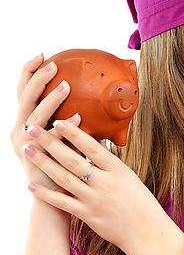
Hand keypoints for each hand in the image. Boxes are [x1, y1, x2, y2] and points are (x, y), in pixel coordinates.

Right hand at [10, 53, 106, 194]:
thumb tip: (93, 105)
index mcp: (24, 123)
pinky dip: (64, 127)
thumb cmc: (64, 169)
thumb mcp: (67, 141)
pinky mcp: (34, 158)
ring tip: (65, 86)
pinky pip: (49, 139)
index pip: (24, 91)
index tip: (42, 55)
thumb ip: (74, 124)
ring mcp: (24, 145)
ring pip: (34, 116)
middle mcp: (19, 131)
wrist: (55, 200)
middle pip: (24, 97)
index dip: (30, 72)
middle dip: (37, 78)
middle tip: (52, 63)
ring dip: (50, 99)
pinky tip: (78, 118)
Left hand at [21, 120, 160, 254]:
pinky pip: (63, 202)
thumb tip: (97, 141)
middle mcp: (105, 183)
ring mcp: (95, 199)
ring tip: (28, 150)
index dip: (74, 134)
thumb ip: (110, 162)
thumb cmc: (140, 203)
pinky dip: (46, 194)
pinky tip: (32, 185)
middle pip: (73, 160)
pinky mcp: (88, 215)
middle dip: (51, 143)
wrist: (147, 232)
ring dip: (43, 163)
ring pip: (64, 178)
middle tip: (34, 129)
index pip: (93, 147)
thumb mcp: (129, 177)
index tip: (59, 121)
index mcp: (118, 170)